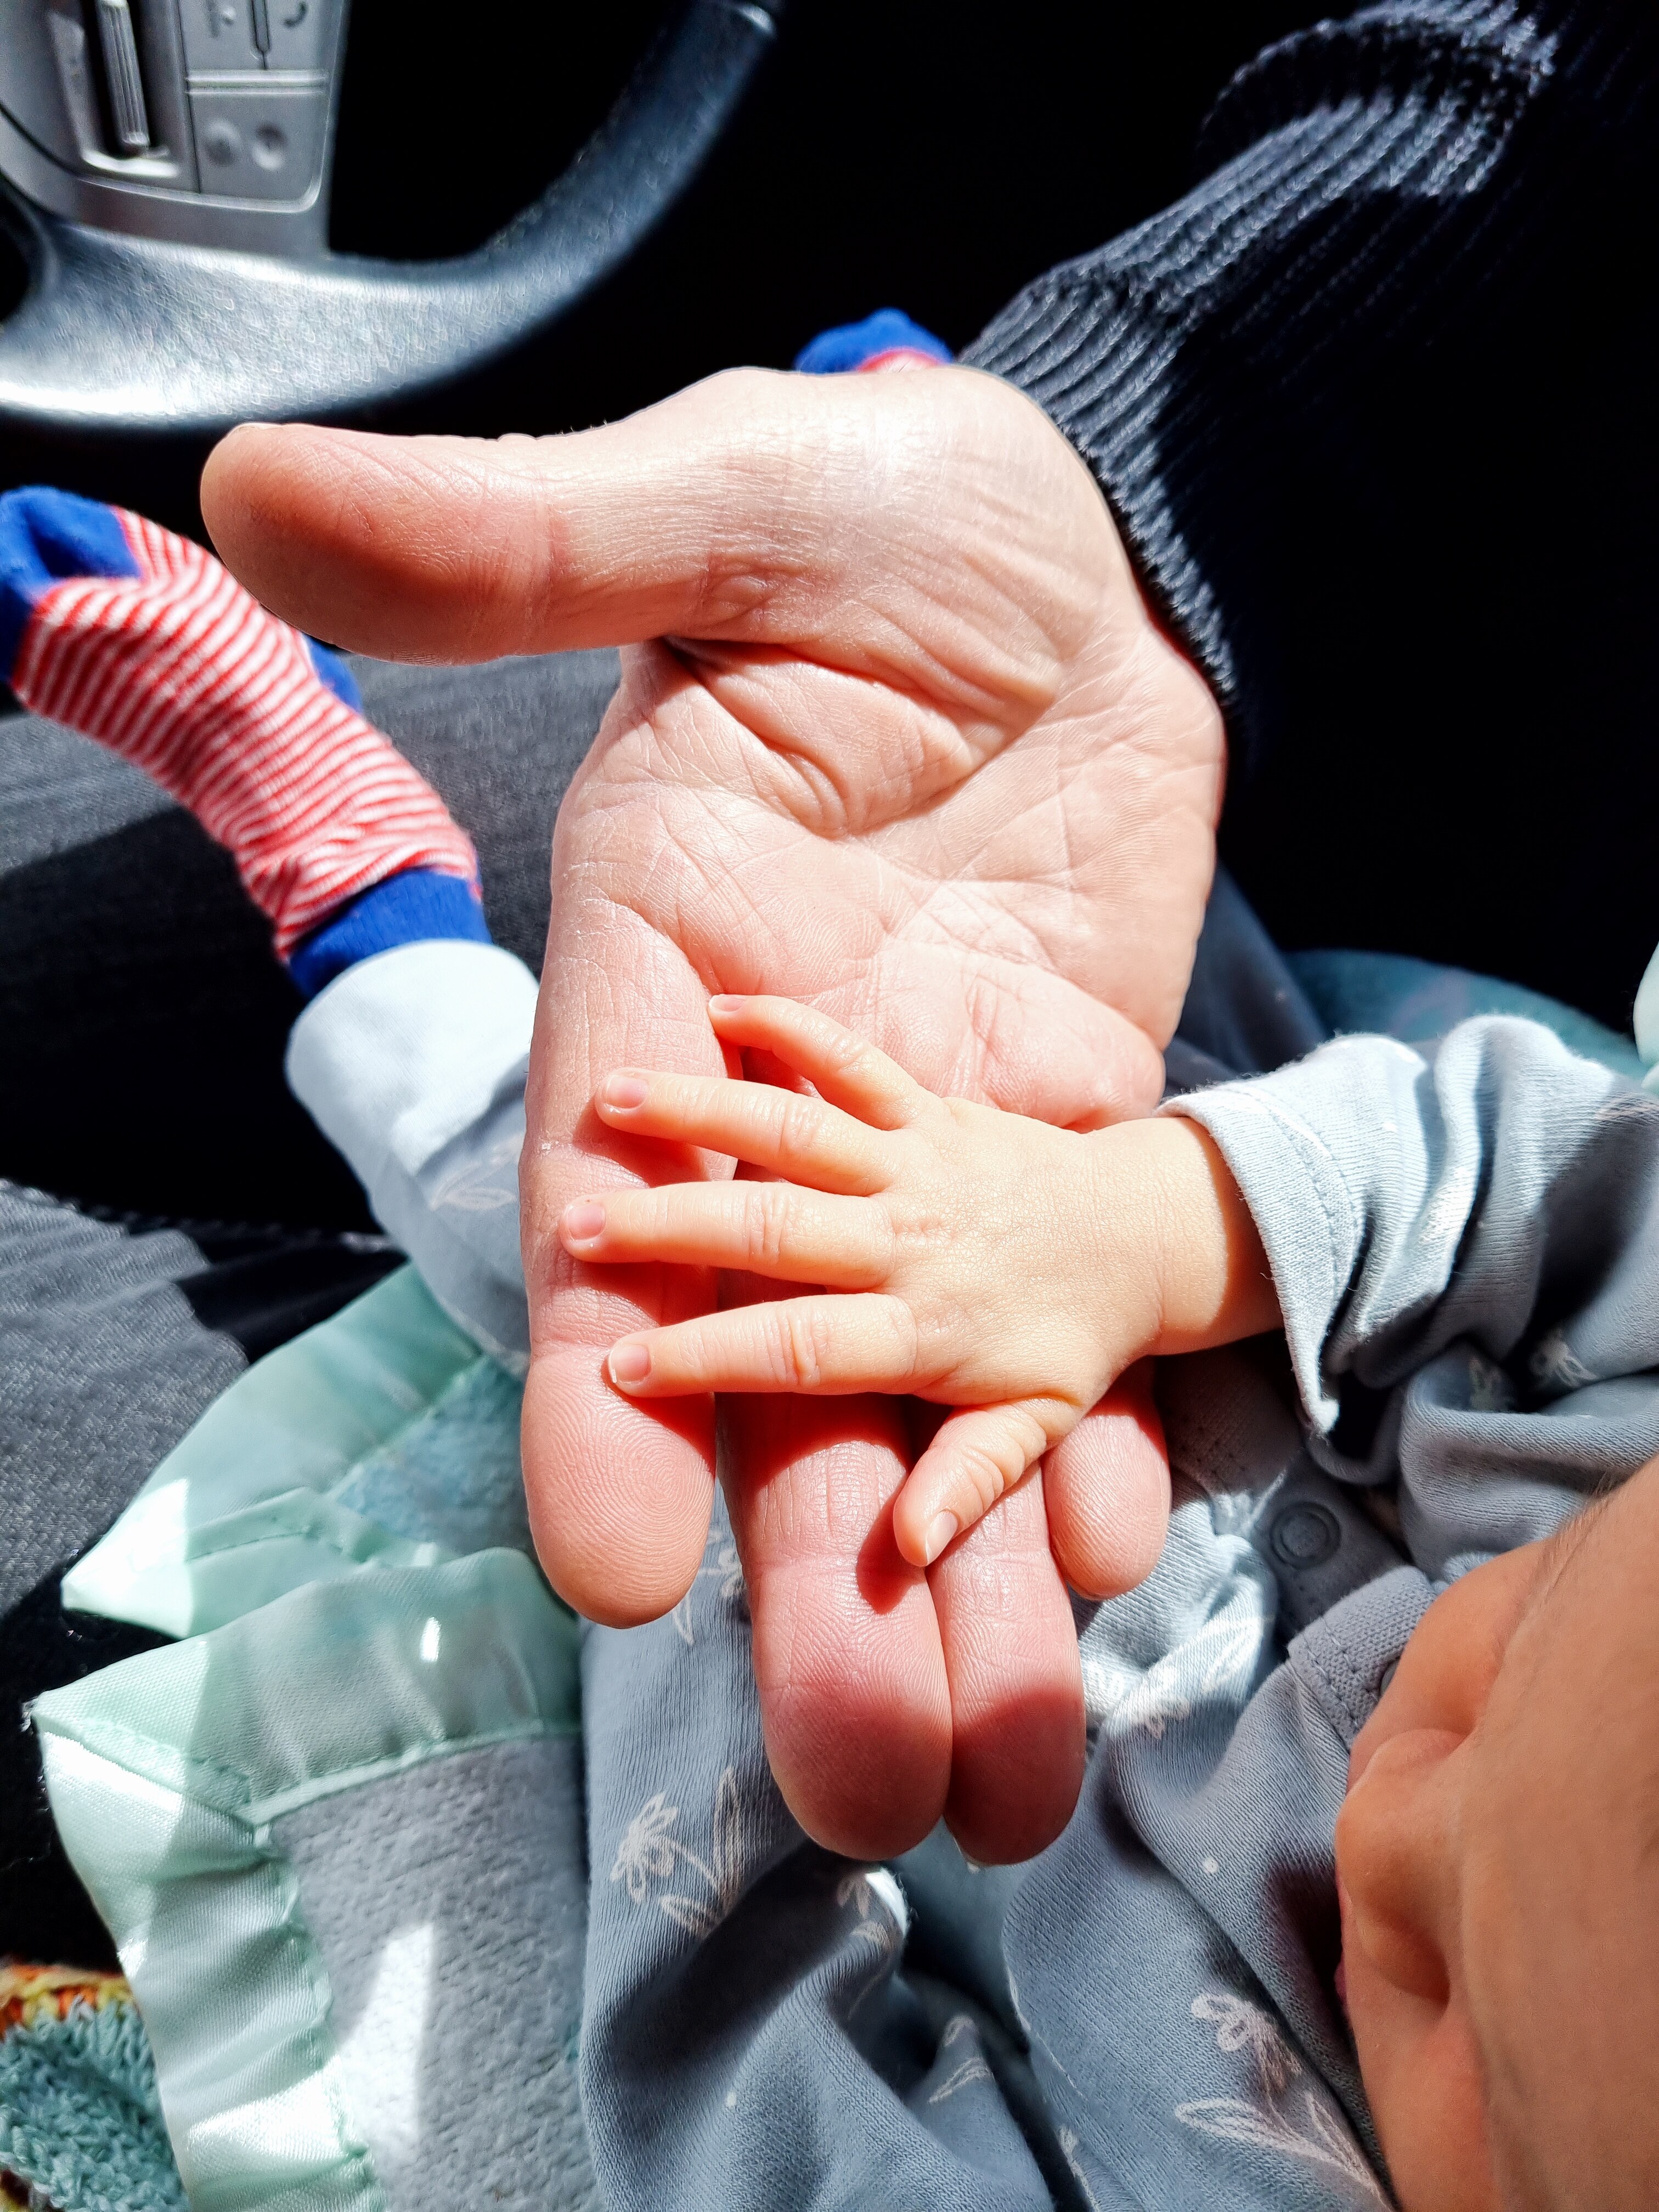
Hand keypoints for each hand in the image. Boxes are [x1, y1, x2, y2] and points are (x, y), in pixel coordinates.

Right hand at [201, 364, 1223, 1862]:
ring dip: (973, 1576)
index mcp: (663, 989)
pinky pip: (1074, 1315)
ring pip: (930, 1394)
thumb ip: (515, 543)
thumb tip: (258, 497)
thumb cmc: (880, 508)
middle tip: (869, 1776)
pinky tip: (1122, 1548)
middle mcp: (784, 1114)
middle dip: (815, 1579)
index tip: (608, 1568)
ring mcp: (932, 1146)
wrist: (1086, 551)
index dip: (599, 1394)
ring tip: (1009, 1765)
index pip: (609, 1226)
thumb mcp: (710, 498)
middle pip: (781, 1379)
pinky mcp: (1063, 1139)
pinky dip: (1097, 1429)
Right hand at [561, 995, 1278, 1564]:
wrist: (1147, 1229)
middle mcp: (908, 1241)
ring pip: (795, 1131)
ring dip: (702, 1113)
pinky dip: (794, 1031)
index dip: (707, 1361)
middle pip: (774, 1231)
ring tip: (612, 1101)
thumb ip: (973, 1477)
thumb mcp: (1039, 1423)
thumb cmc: (1074, 1337)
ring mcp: (916, 1160)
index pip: (798, 1350)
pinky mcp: (930, 1100)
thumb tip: (912, 1552)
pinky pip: (856, 1060)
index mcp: (922, 1331)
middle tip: (578, 1230)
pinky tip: (722, 1008)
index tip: (621, 1369)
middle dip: (672, 1229)